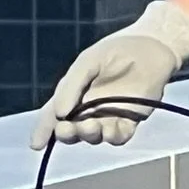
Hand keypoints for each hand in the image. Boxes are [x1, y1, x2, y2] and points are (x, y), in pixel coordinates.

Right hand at [30, 1, 188, 148]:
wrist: (153, 44)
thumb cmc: (117, 49)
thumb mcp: (88, 61)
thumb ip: (72, 85)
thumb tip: (59, 113)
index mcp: (74, 94)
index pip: (53, 115)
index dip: (43, 130)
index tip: (36, 144)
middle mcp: (89, 109)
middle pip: (71, 130)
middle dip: (66, 134)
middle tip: (66, 128)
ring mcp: (109, 116)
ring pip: (94, 136)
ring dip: (88, 135)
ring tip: (90, 125)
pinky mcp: (131, 119)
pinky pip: (118, 136)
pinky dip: (112, 136)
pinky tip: (110, 129)